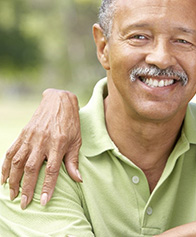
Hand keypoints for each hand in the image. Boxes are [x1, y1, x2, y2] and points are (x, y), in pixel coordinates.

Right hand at [1, 88, 81, 208]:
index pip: (52, 170)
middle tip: (24, 204)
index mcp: (58, 144)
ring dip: (13, 180)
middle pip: (31, 168)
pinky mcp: (23, 134)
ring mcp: (31, 137)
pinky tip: (4, 178)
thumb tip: (78, 180)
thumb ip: (73, 161)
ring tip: (12, 194)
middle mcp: (42, 141)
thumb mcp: (77, 141)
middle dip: (26, 188)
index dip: (47, 187)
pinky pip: (11, 152)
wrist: (59, 102)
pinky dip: (5, 166)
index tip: (43, 202)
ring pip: (17, 162)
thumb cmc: (70, 123)